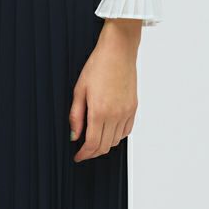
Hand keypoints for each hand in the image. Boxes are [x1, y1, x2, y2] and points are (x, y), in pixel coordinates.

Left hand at [69, 19, 140, 161]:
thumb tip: (74, 135)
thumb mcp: (79, 90)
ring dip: (105, 144)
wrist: (118, 51)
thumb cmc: (97, 66)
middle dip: (93, 152)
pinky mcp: (134, 108)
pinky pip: (126, 130)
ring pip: (116, 141)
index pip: (92, 144)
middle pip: (105, 146)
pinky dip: (117, 135)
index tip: (78, 157)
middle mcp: (115, 115)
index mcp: (99, 111)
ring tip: (94, 139)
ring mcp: (126, 112)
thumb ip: (76, 115)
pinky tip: (108, 130)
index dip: (84, 154)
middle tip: (84, 151)